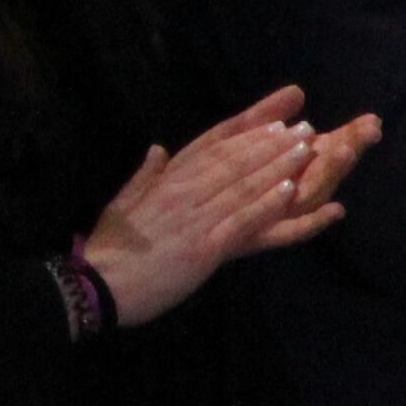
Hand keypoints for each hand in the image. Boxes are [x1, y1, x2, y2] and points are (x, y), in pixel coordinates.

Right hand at [76, 88, 379, 323]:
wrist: (99, 285)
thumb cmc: (111, 248)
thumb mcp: (123, 204)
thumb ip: (145, 176)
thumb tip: (158, 148)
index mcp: (167, 182)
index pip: (213, 149)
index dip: (247, 133)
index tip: (277, 120)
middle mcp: (183, 193)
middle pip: (234, 161)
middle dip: (272, 144)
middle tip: (306, 129)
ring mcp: (195, 218)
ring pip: (242, 185)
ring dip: (278, 166)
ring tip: (307, 150)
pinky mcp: (204, 246)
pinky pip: (241, 220)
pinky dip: (267, 204)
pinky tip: (291, 190)